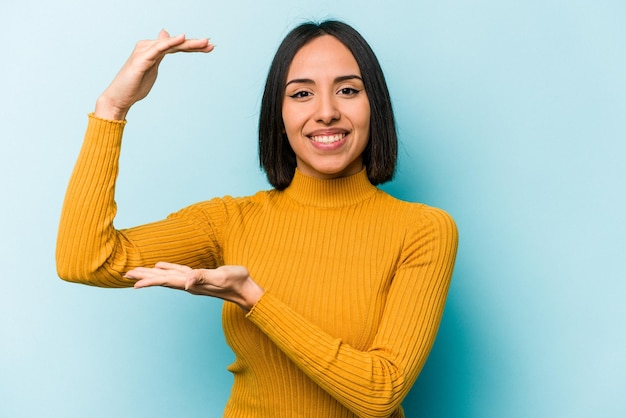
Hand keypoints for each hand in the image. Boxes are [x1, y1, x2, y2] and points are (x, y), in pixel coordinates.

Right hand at [95, 30, 213, 119]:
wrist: (118, 98)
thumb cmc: (134, 86)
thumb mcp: (152, 67)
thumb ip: (160, 54)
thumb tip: (165, 36)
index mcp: (152, 50)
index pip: (176, 46)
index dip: (192, 46)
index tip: (209, 47)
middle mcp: (148, 47)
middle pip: (175, 44)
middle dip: (194, 44)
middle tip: (210, 44)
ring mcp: (144, 52)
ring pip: (170, 45)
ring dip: (188, 43)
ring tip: (204, 42)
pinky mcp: (141, 60)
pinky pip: (158, 49)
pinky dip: (170, 42)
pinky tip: (181, 38)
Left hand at [125, 262, 264, 311]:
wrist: (247, 290)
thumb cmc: (236, 282)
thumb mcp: (220, 276)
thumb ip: (203, 278)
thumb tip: (186, 283)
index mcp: (191, 283)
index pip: (165, 281)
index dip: (149, 281)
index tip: (132, 283)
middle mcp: (189, 283)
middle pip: (161, 279)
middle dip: (143, 277)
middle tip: (124, 274)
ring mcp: (193, 281)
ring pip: (167, 276)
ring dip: (151, 274)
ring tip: (136, 272)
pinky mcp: (199, 277)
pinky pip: (178, 272)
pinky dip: (167, 268)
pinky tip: (161, 266)